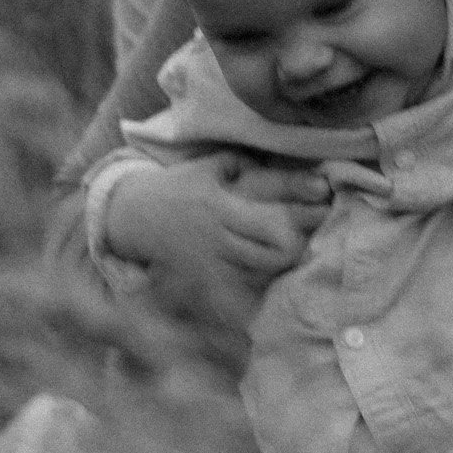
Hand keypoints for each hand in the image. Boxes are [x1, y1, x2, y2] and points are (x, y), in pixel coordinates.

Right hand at [102, 152, 327, 337]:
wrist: (133, 215)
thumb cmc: (177, 186)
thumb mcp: (207, 166)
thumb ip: (240, 163)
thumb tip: (270, 161)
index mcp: (221, 207)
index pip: (268, 224)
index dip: (297, 224)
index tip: (320, 216)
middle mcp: (218, 237)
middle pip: (268, 255)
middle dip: (294, 252)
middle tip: (312, 244)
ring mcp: (210, 261)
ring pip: (256, 274)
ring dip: (279, 269)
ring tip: (296, 260)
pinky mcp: (202, 277)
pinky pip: (235, 291)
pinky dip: (255, 290)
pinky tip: (269, 288)